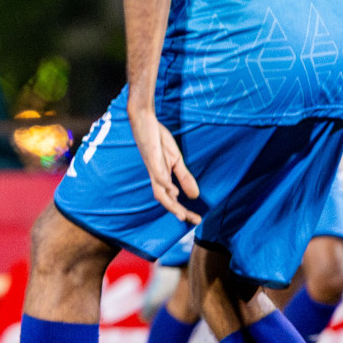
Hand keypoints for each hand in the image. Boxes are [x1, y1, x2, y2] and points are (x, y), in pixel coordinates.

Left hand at [129, 105, 200, 223]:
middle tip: (193, 222)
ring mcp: (153, 167)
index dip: (183, 210)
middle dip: (178, 211)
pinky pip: (158, 173)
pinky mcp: (152, 157)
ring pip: (160, 190)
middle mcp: (155, 176)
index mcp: (161, 177)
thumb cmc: (158, 141)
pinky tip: (174, 191)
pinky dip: (166, 184)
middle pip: (165, 199)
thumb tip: (193, 195)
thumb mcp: (175, 160)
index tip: (196, 220)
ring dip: (170, 204)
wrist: (145, 121)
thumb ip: (183, 177)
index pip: (171, 199)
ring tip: (181, 215)